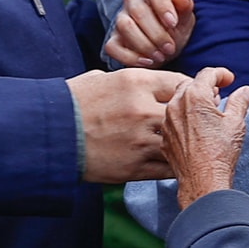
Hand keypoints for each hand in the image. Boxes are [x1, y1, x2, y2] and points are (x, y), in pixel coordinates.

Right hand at [68, 67, 192, 183]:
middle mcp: (142, 109)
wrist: (50, 135)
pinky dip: (173, 165)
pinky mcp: (134, 167)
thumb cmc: (73, 104)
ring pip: (180, 142)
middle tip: (197, 121)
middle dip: (193, 117)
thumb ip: (130, 82)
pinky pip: (166, 168)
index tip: (194, 96)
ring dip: (184, 144)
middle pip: (185, 112)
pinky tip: (173, 162)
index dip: (190, 90)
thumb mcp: (102, 79)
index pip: (180, 82)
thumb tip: (147, 83)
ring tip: (188, 145)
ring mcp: (140, 140)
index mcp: (135, 82)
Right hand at [104, 0, 195, 67]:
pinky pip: (113, 47)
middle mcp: (132, 0)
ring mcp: (120, 19)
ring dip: (145, 45)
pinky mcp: (113, 39)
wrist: (163, 47)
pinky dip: (130, 58)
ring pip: (125, 27)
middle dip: (157, 33)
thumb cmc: (174, 27)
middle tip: (170, 48)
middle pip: (138, 11)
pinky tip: (147, 62)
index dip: (162, 4)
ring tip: (160, 56)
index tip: (173, 24)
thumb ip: (184, 6)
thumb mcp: (185, 17)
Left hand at [162, 67, 248, 208]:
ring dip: (193, 102)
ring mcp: (167, 122)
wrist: (203, 182)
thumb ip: (240, 101)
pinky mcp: (164, 137)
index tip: (230, 80)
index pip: (207, 74)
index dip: (221, 74)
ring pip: (178, 101)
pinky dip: (184, 118)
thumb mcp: (236, 123)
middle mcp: (176, 105)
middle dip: (206, 87)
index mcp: (194, 96)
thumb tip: (245, 90)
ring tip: (209, 113)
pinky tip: (197, 129)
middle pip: (190, 84)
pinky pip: (173, 119)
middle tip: (219, 97)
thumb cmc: (220, 153)